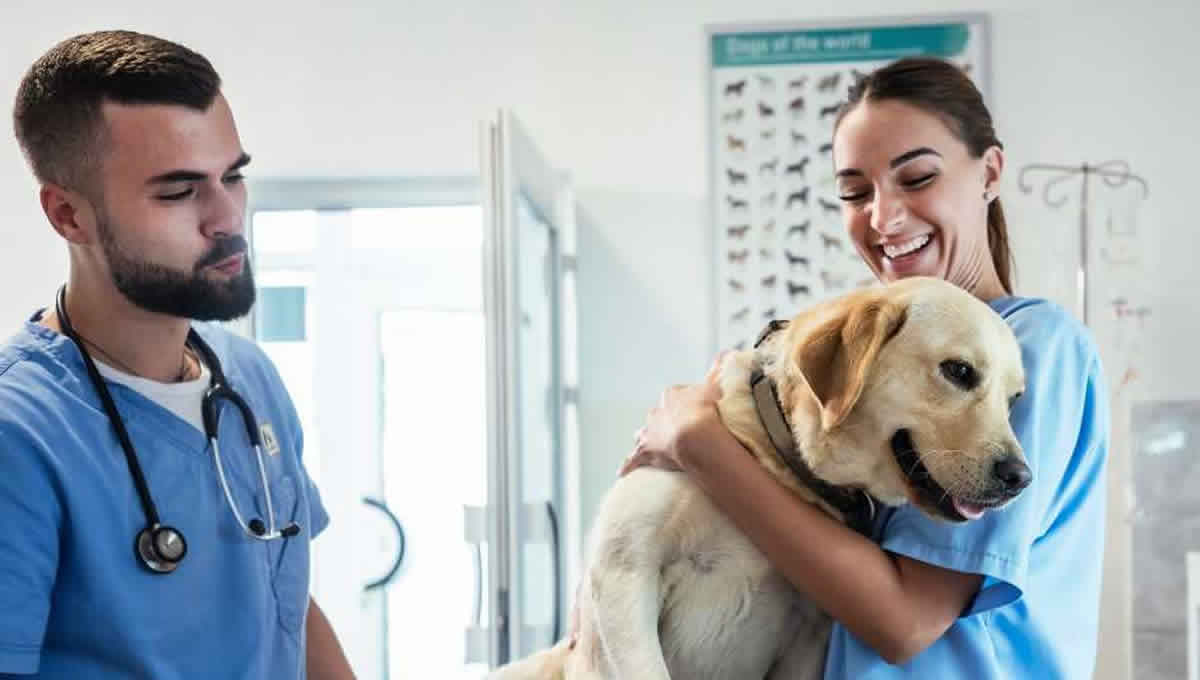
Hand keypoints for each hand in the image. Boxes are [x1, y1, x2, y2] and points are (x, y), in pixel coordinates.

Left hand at [619, 352, 728, 476]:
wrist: (696, 435)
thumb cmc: (707, 411)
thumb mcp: (715, 386)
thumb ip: (717, 370)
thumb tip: (726, 353)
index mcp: (672, 396)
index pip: (674, 397)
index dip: (684, 406)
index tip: (693, 413)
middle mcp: (656, 412)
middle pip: (657, 415)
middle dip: (662, 421)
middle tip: (674, 431)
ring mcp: (649, 432)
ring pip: (643, 434)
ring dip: (646, 439)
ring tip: (650, 446)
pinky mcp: (644, 452)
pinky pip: (632, 460)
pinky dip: (628, 465)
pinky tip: (622, 471)